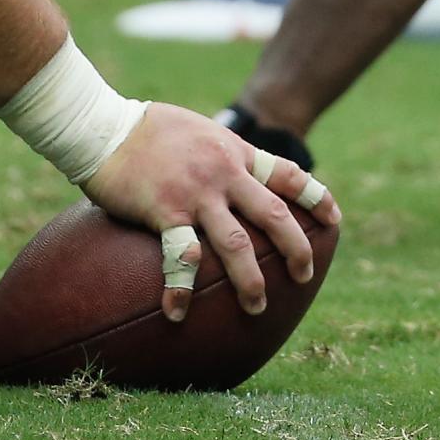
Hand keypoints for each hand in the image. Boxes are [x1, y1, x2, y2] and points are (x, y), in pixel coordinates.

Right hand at [83, 103, 336, 321]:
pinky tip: (178, 314)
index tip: (336, 219)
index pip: (287, 174)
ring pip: (237, 243)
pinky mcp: (164, 211)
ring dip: (250, 280)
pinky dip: (180, 288)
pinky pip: (179, 256)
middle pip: (274, 215)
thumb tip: (236, 175)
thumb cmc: (147, 128)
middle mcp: (224, 173)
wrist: (103, 125)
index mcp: (235, 152)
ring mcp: (196, 194)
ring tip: (257, 307)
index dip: (316, 197)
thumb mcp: (199, 131)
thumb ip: (221, 153)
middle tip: (305, 276)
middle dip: (296, 248)